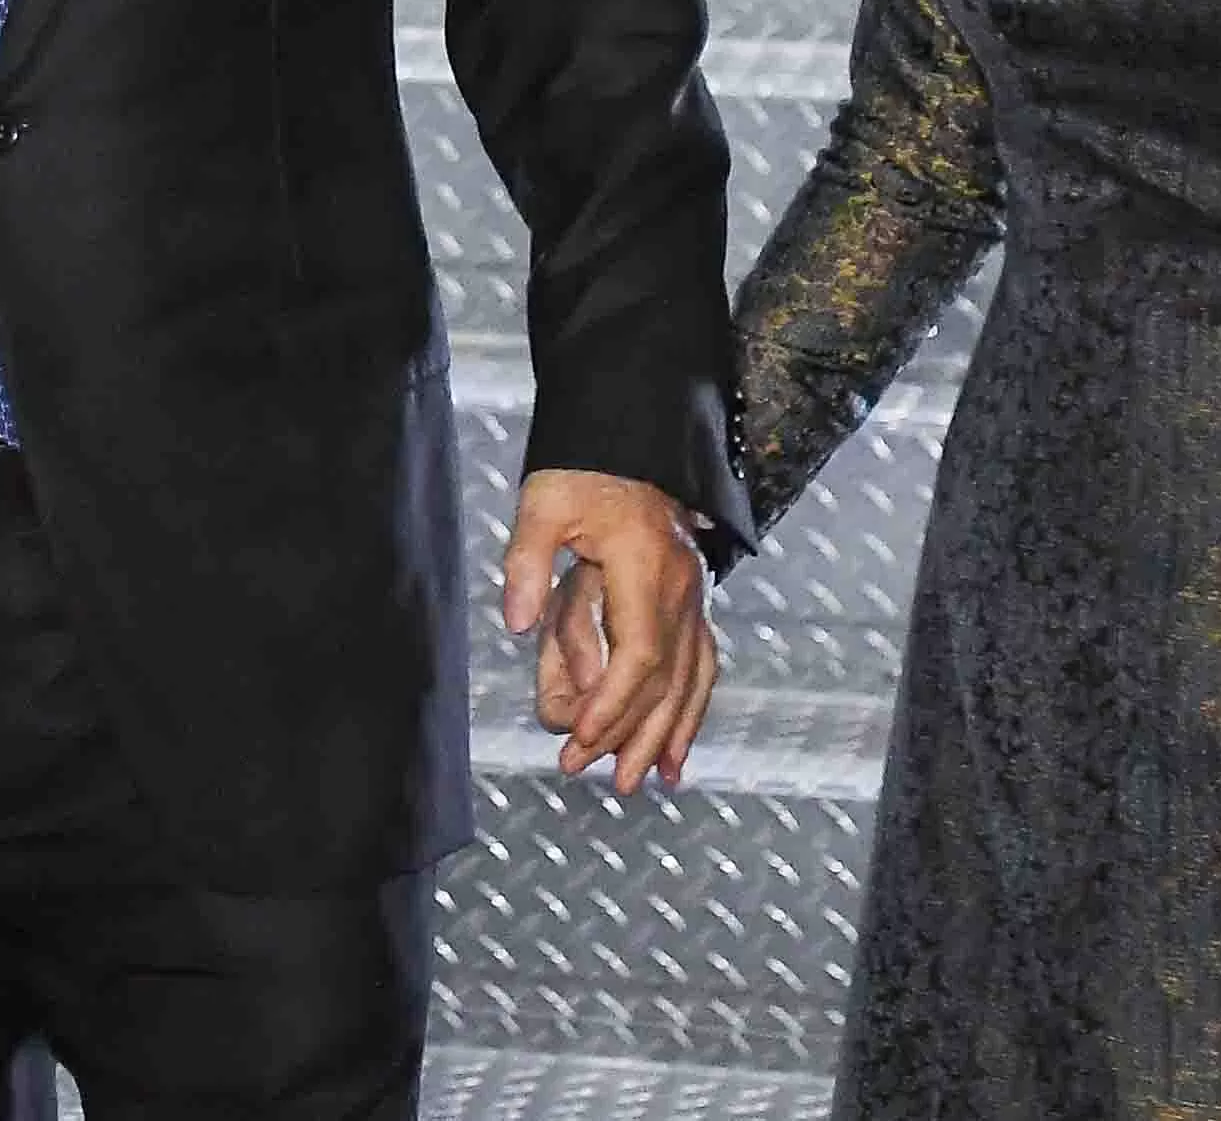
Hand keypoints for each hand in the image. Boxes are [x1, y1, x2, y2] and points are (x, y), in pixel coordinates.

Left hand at [501, 468, 716, 796]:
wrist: (631, 438)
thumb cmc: (582, 471)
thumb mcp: (542, 503)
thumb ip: (527, 562)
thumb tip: (517, 623)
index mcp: (644, 566)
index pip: (638, 653)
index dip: (612, 702)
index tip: (579, 737)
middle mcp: (681, 588)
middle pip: (665, 680)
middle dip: (626, 733)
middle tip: (583, 772)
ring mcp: (695, 597)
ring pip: (690, 681)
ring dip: (666, 735)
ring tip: (639, 782)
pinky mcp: (693, 602)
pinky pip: (702, 666)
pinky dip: (692, 712)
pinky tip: (680, 752)